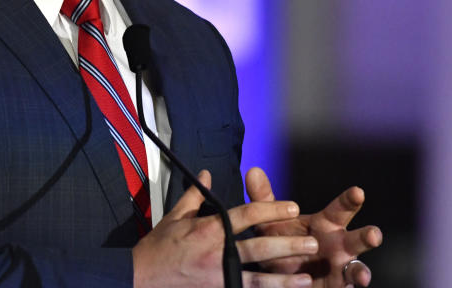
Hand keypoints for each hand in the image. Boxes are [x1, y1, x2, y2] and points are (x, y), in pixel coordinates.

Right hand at [132, 170, 318, 287]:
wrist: (140, 277)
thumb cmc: (157, 248)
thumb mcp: (174, 217)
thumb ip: (194, 195)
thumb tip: (205, 174)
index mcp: (208, 228)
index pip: (246, 214)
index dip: (271, 209)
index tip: (292, 206)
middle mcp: (216, 252)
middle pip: (259, 246)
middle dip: (287, 243)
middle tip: (311, 241)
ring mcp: (218, 276)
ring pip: (257, 277)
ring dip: (283, 277)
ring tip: (305, 276)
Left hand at [245, 168, 382, 287]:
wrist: (280, 272)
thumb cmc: (283, 240)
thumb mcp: (271, 220)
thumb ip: (264, 199)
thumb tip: (253, 172)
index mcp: (326, 224)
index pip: (340, 209)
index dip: (349, 200)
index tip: (358, 192)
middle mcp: (339, 244)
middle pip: (357, 239)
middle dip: (366, 236)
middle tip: (375, 234)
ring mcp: (339, 268)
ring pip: (356, 268)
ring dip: (361, 271)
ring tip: (363, 275)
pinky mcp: (336, 286)